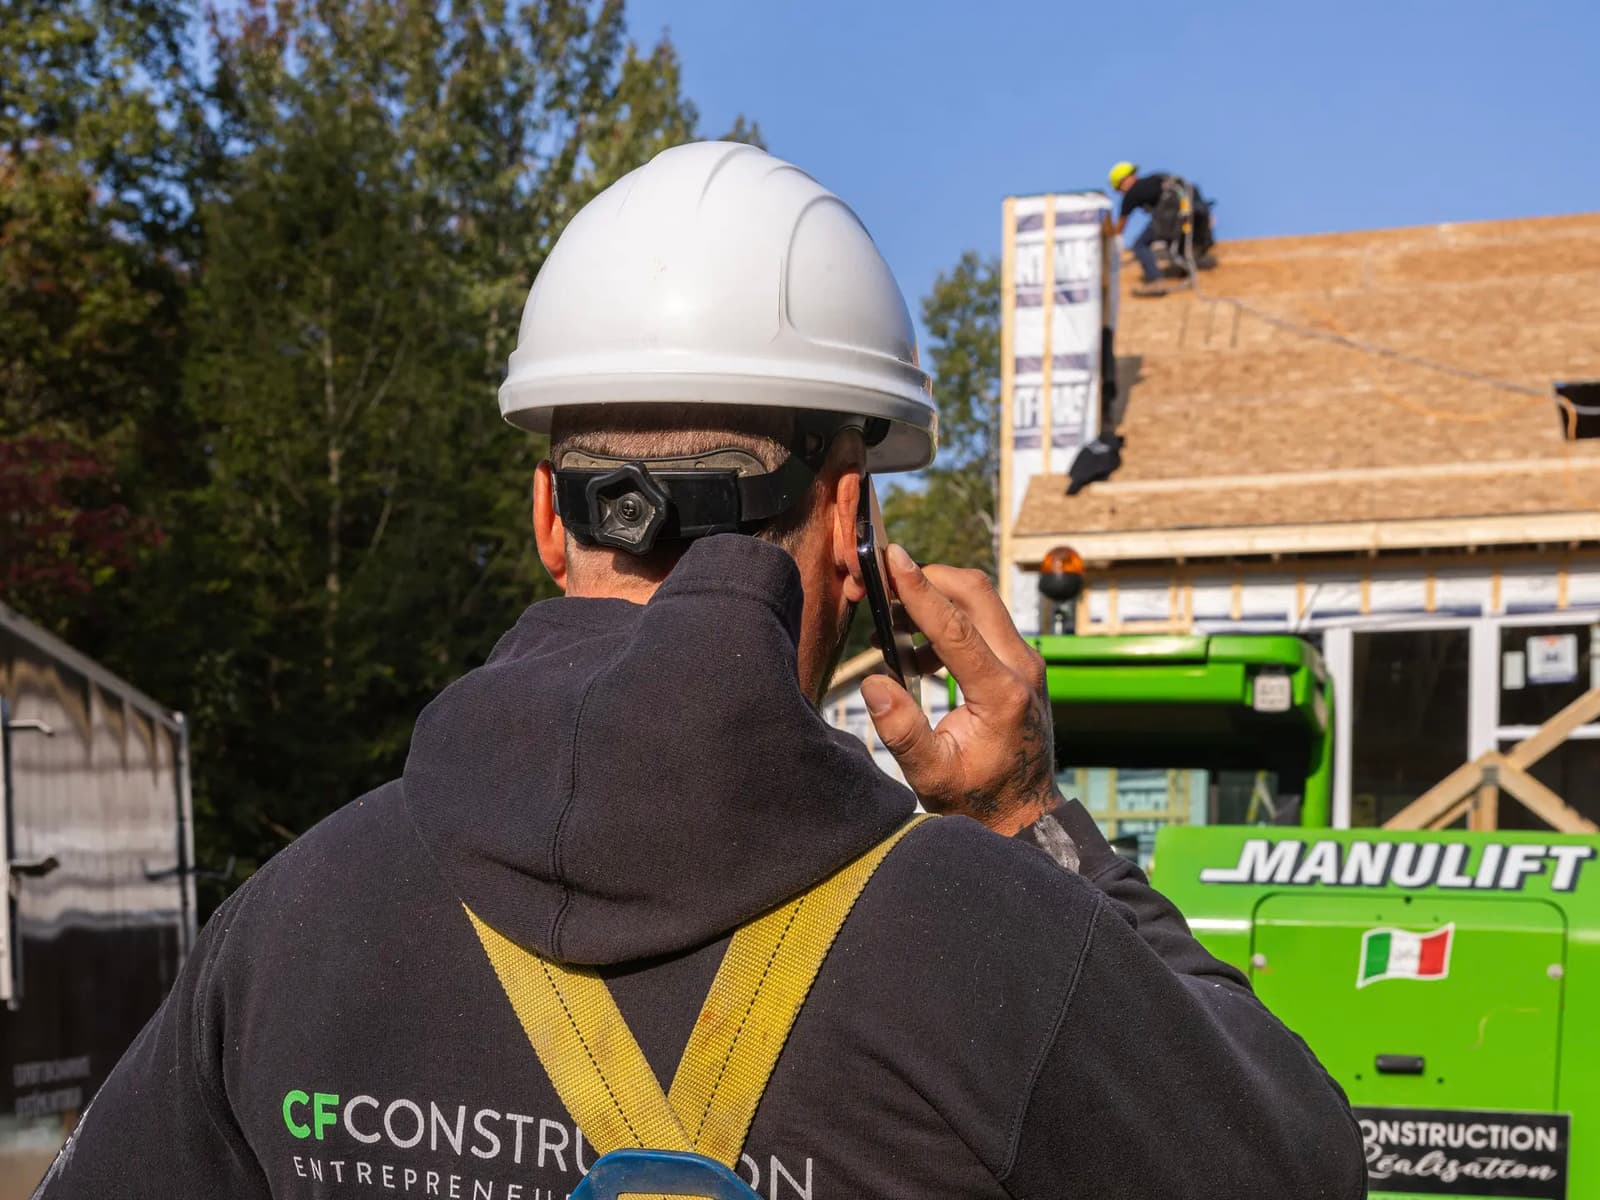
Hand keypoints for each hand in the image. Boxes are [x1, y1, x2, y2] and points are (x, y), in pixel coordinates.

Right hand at [859, 545, 1059, 835]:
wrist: (1025, 814)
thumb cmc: (977, 799)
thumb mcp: (931, 775)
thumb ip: (901, 731)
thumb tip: (873, 682)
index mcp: (1001, 693)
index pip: (956, 626)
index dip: (919, 589)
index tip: (892, 558)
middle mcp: (1022, 668)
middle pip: (976, 594)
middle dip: (928, 577)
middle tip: (883, 579)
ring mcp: (1026, 663)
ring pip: (982, 602)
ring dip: (935, 598)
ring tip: (889, 622)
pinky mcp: (1020, 664)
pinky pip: (984, 622)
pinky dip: (947, 620)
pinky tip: (915, 653)